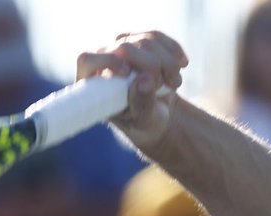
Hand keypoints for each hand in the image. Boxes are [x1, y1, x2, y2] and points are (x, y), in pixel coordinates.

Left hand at [76, 31, 187, 145]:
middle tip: (164, 86)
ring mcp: (121, 47)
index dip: (107, 61)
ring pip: (145, 40)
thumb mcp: (144, 122)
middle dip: (152, 66)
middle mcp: (103, 61)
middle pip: (124, 47)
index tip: (127, 73)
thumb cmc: (145, 124)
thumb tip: (144, 80)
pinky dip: (173, 50)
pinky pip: (156, 36)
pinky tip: (182, 65)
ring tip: (175, 83)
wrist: (158, 115)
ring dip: (167, 62)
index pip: (88, 60)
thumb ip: (142, 105)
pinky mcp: (138, 40)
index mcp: (93, 84)